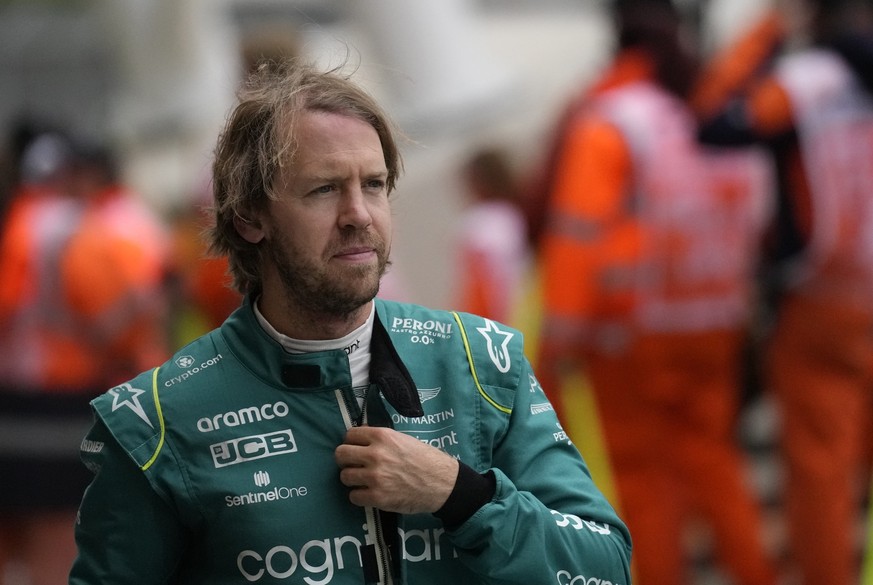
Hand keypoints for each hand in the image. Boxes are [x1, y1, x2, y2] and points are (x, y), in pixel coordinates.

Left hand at [335, 426, 457, 513]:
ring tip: (363, 481)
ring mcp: (375, 477)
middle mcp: (376, 454)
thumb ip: (381, 439)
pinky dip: (360, 496)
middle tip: (354, 465)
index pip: (350, 435)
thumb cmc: (425, 459)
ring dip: (352, 479)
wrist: (442, 483)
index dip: (351, 442)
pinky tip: (369, 494)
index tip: (356, 449)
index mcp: (382, 436)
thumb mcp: (403, 439)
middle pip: (341, 454)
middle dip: (345, 460)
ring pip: (344, 476)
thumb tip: (361, 439)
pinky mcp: (377, 497)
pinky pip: (353, 497)